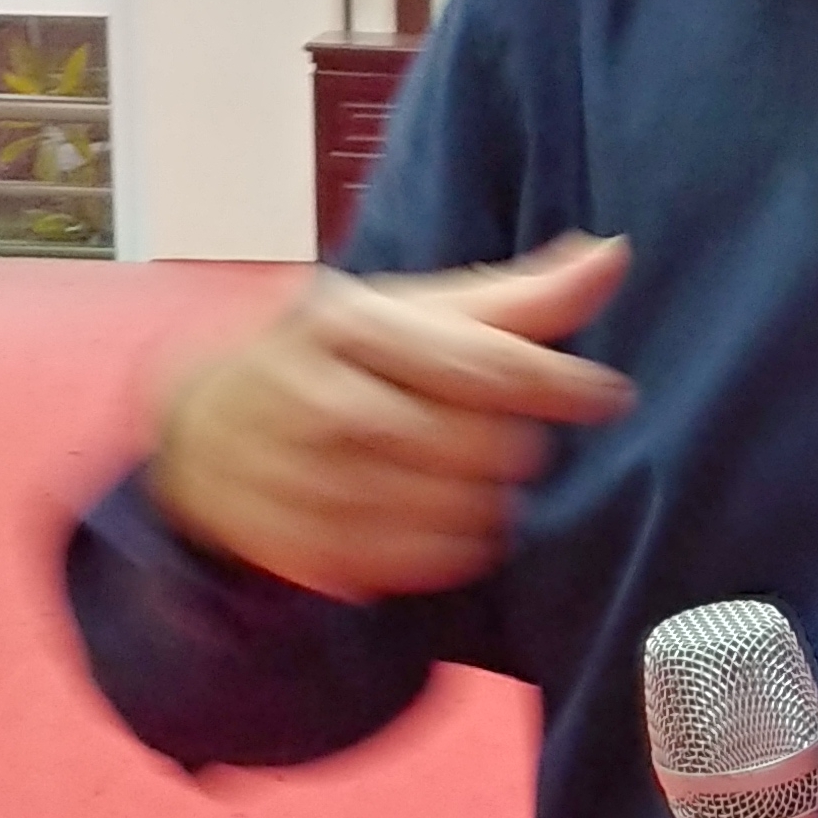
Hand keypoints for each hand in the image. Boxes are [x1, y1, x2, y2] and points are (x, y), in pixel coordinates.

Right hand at [147, 233, 631, 597]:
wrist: (204, 431)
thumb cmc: (335, 359)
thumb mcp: (413, 312)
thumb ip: (518, 298)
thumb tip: (613, 255)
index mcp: (351, 324)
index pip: (484, 365)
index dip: (561, 384)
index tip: (609, 395)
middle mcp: (320, 397)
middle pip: (477, 444)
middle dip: (512, 445)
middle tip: (505, 439)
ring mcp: (302, 476)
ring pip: (454, 509)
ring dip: (488, 502)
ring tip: (477, 482)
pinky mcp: (298, 542)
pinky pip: (415, 562)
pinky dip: (447, 549)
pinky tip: (445, 523)